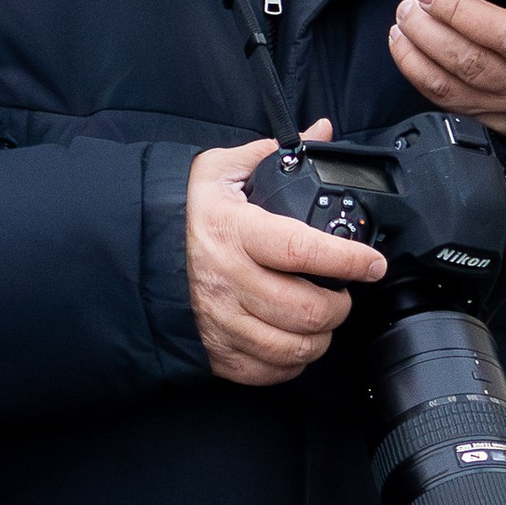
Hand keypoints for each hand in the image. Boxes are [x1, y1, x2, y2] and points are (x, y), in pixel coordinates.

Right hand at [186, 120, 385, 387]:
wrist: (133, 253)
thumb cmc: (181, 211)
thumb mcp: (220, 170)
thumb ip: (273, 153)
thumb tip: (321, 132)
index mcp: (234, 231)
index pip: (301, 250)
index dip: (346, 260)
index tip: (372, 263)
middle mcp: (227, 281)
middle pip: (306, 311)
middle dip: (341, 306)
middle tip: (344, 293)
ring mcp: (220, 322)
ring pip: (292, 347)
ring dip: (320, 337)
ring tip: (321, 318)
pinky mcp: (214, 352)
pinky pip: (267, 372)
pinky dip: (291, 362)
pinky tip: (294, 340)